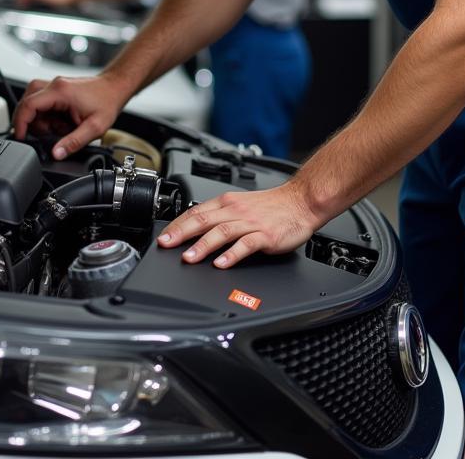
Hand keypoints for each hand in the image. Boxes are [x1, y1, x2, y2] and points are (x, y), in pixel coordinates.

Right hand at [12, 75, 123, 158]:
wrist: (115, 87)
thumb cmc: (107, 102)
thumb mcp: (94, 128)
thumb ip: (73, 142)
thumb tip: (56, 153)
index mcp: (60, 92)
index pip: (28, 105)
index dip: (20, 124)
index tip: (21, 137)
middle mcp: (54, 85)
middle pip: (26, 104)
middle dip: (33, 124)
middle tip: (50, 134)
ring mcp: (54, 86)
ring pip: (32, 103)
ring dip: (41, 120)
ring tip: (60, 128)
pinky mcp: (56, 90)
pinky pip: (41, 103)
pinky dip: (46, 116)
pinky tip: (61, 122)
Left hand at [156, 182, 321, 268]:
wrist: (301, 201)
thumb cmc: (272, 206)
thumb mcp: (242, 205)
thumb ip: (221, 216)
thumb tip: (196, 229)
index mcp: (228, 203)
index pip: (196, 212)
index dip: (177, 225)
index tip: (163, 237)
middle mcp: (236, 210)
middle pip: (204, 220)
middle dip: (182, 233)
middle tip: (166, 245)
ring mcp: (250, 223)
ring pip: (221, 232)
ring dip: (202, 245)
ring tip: (188, 257)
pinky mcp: (265, 235)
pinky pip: (245, 244)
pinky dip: (232, 254)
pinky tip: (221, 264)